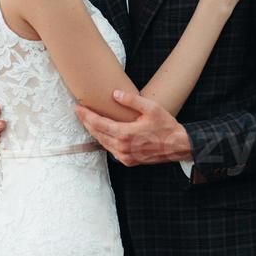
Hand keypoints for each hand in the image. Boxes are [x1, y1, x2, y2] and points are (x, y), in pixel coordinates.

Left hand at [74, 92, 192, 165]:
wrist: (177, 145)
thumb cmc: (165, 126)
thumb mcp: (151, 108)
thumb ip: (132, 101)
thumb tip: (115, 94)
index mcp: (125, 134)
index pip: (98, 124)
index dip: (86, 115)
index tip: (77, 108)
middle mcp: (122, 147)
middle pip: (97, 134)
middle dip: (86, 122)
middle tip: (78, 112)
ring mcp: (124, 156)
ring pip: (103, 143)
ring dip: (94, 132)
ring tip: (87, 121)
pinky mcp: (128, 161)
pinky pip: (111, 150)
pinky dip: (104, 140)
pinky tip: (102, 133)